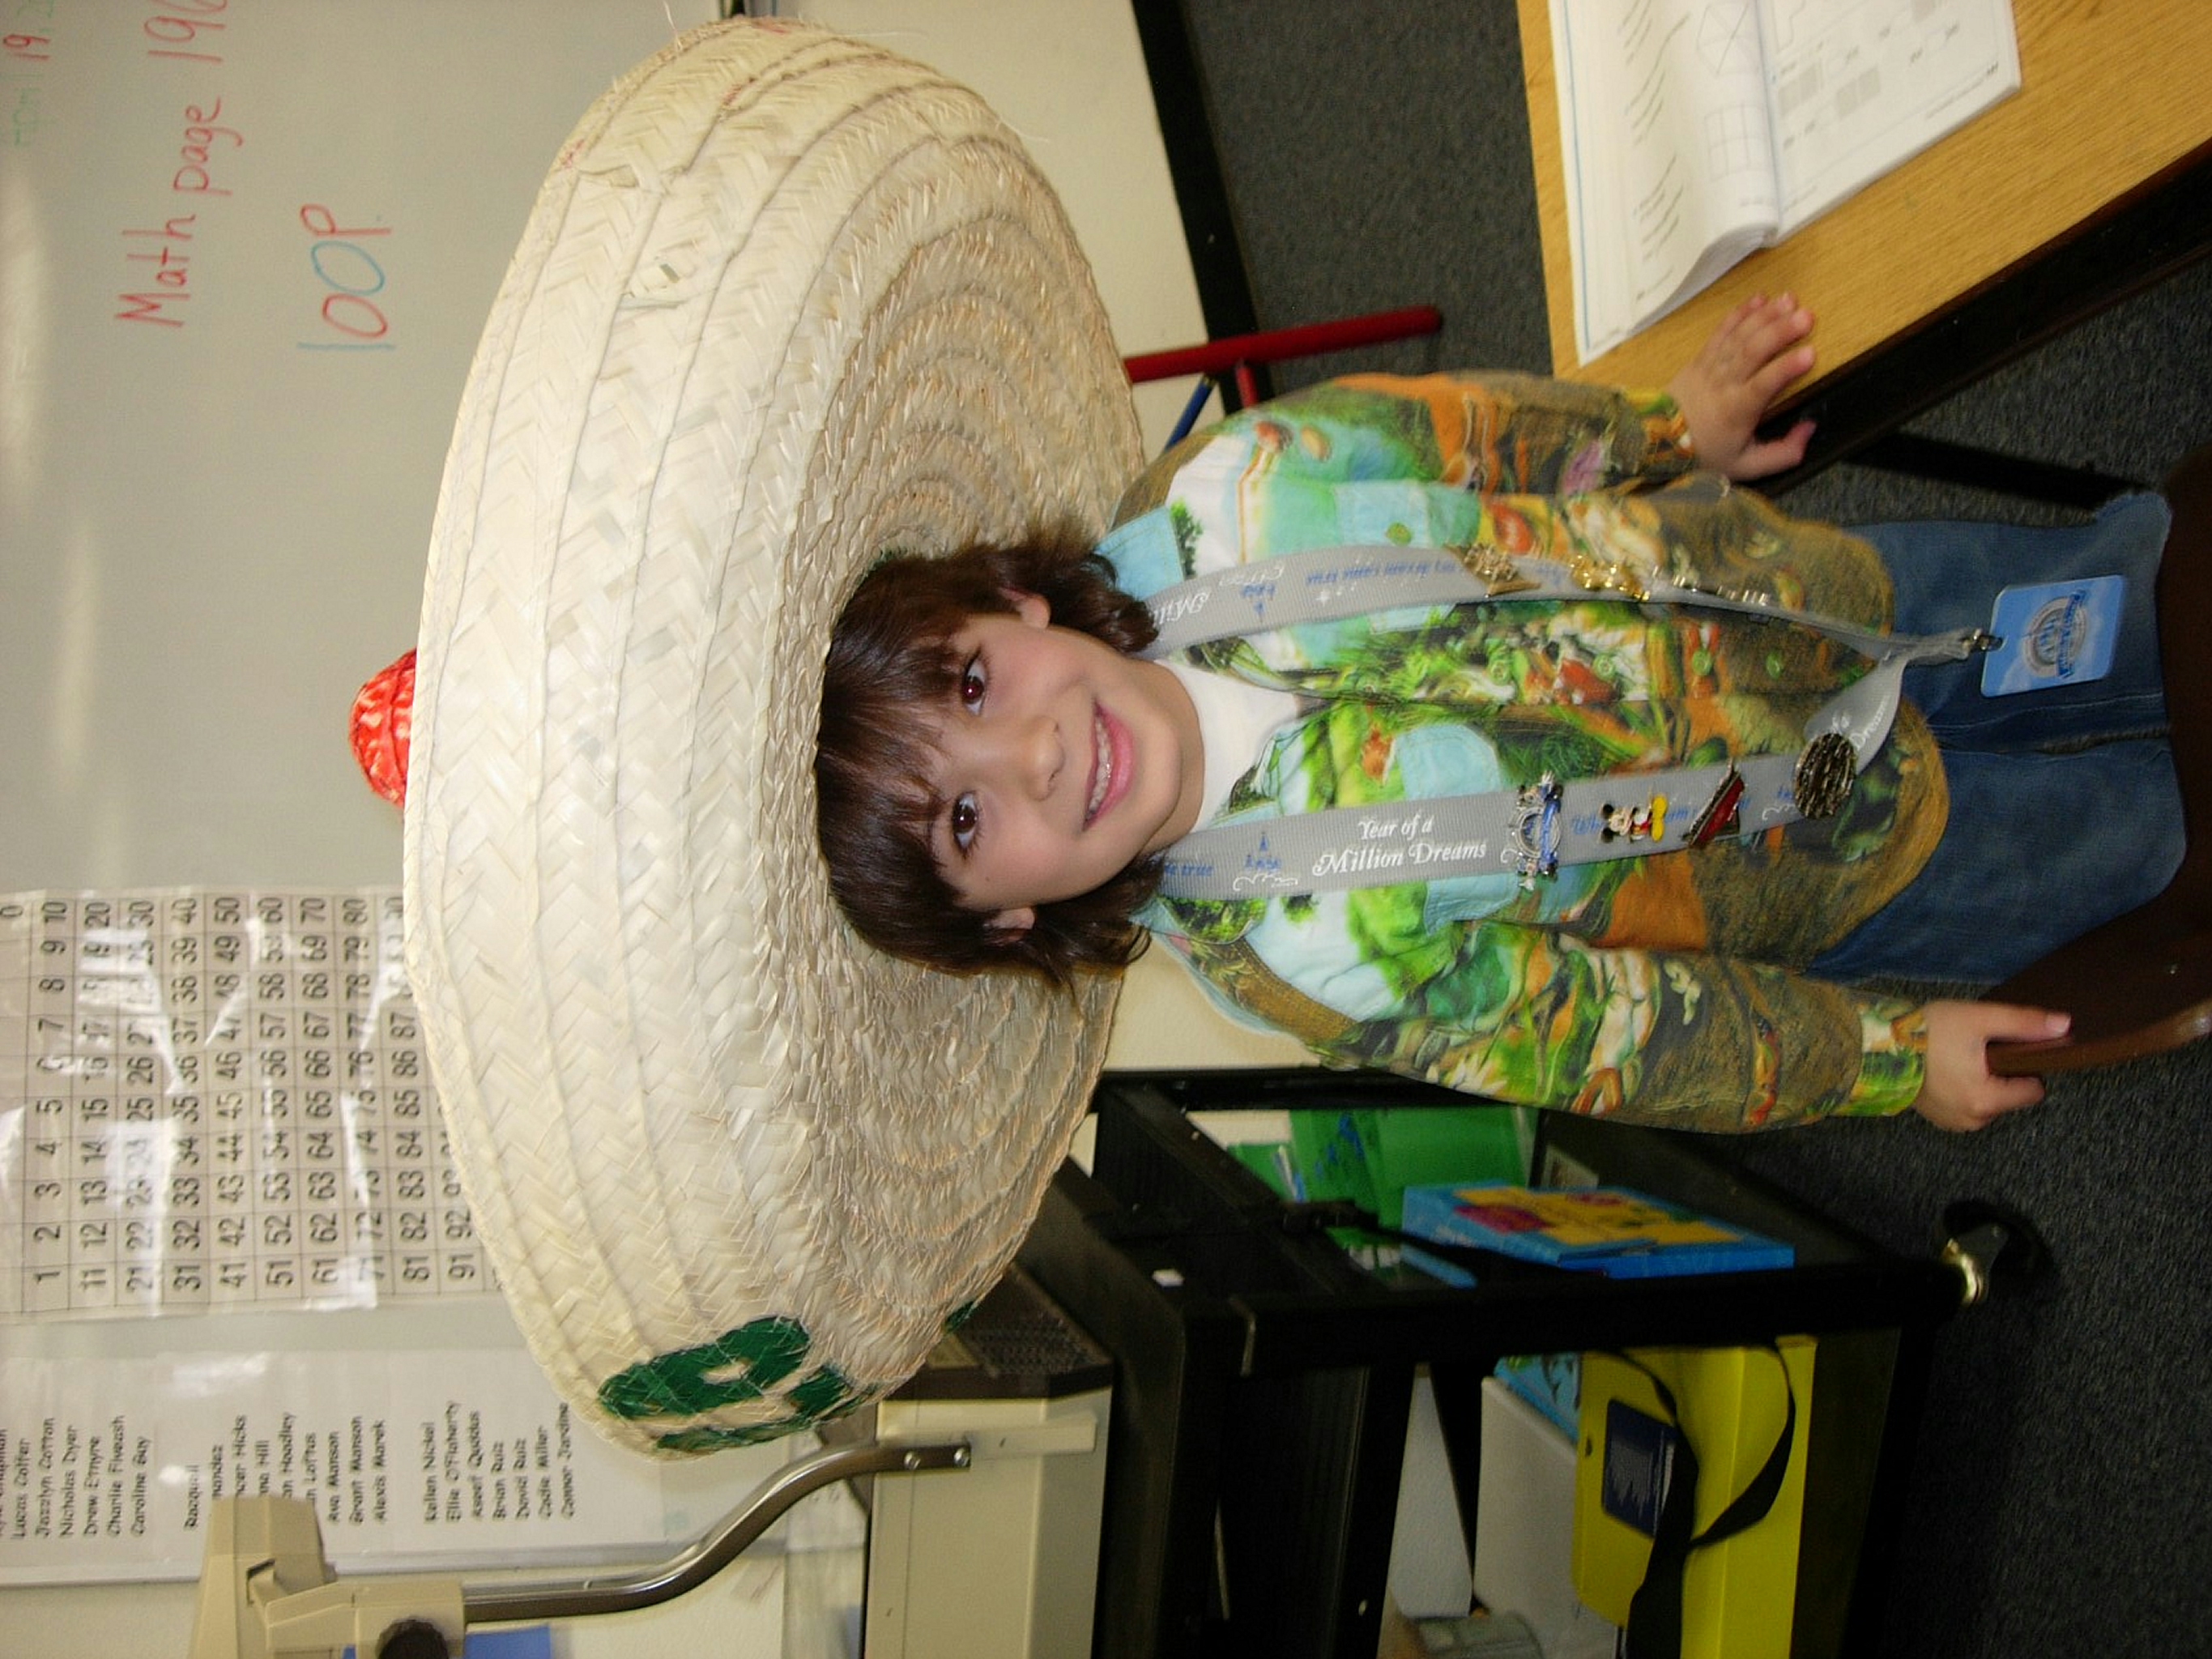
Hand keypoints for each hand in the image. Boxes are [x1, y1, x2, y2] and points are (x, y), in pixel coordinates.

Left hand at [1665, 293, 1816, 479]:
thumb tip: (1811, 429)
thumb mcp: (1745, 467)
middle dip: (1780, 331)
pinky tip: (1760, 298)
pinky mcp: (1700, 358)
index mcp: (1736, 411)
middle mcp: (1722, 385)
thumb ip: (1783, 453)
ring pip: (1738, 337)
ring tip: (1791, 300)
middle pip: (1751, 352)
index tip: (1810, 353)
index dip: (1785, 368)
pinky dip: (1740, 313)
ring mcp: (1709, 368)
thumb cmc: (1706, 454)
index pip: (1762, 385)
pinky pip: (1721, 332)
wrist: (1657, 443)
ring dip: (1765, 316)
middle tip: (1807, 316)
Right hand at [1911, 999, 2071, 1130]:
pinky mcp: (1936, 1119)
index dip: (2023, 1068)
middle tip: (1974, 1051)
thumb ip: (2023, 1023)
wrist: (1875, 1046)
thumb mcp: (1979, 1019)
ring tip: (1955, 1059)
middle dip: (1999, 1076)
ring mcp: (1952, 1122)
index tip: (2002, 1051)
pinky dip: (1960, 1091)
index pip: (2033, 1090)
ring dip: (1979, 1084)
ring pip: (1987, 1102)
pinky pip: (1964, 1106)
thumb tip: (2066, 1026)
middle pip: (2009, 1097)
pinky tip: (1943, 1071)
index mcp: (1988, 1100)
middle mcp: (1973, 1119)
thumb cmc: (1928, 1033)